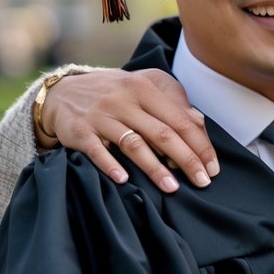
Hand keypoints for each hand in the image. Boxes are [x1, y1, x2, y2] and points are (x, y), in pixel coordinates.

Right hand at [41, 69, 218, 190]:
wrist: (61, 93)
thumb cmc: (113, 92)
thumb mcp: (143, 85)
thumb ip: (172, 100)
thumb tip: (198, 124)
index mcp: (144, 87)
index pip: (180, 119)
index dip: (199, 144)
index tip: (212, 167)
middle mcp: (124, 100)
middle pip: (162, 133)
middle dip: (186, 159)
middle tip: (202, 182)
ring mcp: (101, 116)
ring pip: (134, 144)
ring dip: (154, 168)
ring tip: (172, 188)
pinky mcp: (80, 131)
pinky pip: (97, 151)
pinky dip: (110, 165)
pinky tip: (124, 180)